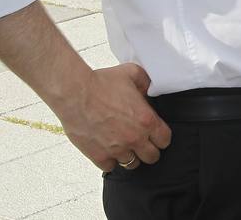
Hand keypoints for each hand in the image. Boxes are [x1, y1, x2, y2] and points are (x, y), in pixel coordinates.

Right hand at [52, 63, 171, 171]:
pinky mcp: (98, 156)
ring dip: (130, 155)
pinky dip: (110, 160)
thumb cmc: (101, 82)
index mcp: (146, 120)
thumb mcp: (133, 73)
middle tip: (142, 142)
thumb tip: (151, 89)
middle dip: (149, 149)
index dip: (161, 137)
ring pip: (132, 164)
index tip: (156, 134)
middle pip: (152, 157)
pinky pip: (110, 167)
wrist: (75, 93)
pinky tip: (108, 148)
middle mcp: (134, 137)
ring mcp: (116, 149)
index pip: (165, 140)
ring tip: (124, 144)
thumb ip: (147, 83)